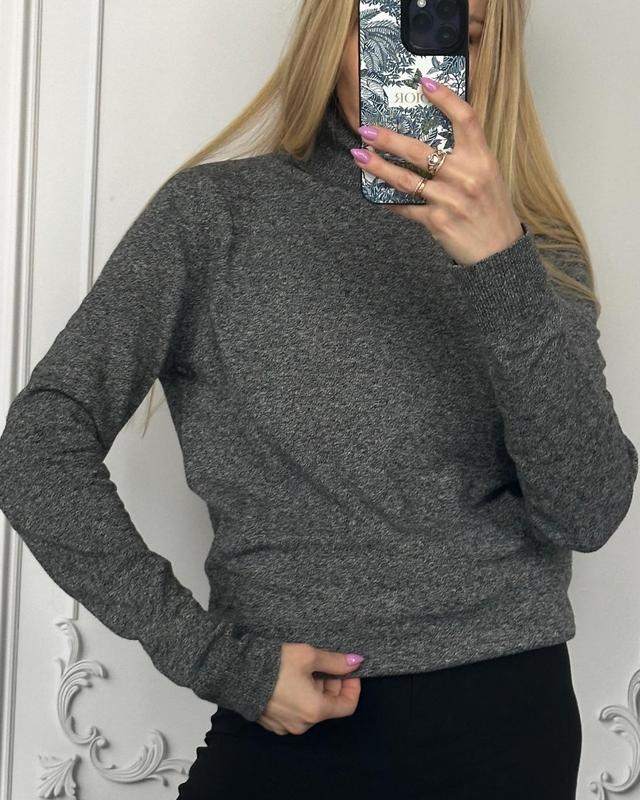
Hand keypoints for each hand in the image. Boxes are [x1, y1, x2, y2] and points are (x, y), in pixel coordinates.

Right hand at [256, 642, 363, 734]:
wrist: (238, 672)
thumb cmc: (277, 664)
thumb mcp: (309, 656)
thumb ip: (336, 661)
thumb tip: (357, 661)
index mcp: (315, 711)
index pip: (348, 706)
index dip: (352, 687)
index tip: (349, 670)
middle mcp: (303, 724)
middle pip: (329, 706)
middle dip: (332, 684)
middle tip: (325, 664)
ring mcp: (286, 727)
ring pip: (311, 709)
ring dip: (315, 690)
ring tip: (306, 669)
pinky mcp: (272, 724)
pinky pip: (295, 712)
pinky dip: (300, 698)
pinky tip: (291, 679)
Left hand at [351, 77, 522, 266]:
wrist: (498, 252)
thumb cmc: (491, 210)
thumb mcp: (488, 176)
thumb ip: (466, 156)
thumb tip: (433, 137)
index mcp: (483, 159)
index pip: (465, 118)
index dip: (444, 97)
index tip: (423, 82)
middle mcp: (467, 177)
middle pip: (421, 150)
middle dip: (389, 139)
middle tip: (366, 129)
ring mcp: (451, 200)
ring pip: (406, 179)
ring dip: (379, 167)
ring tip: (359, 156)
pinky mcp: (438, 222)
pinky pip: (407, 208)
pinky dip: (391, 202)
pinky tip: (377, 196)